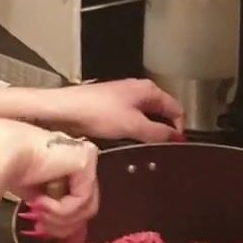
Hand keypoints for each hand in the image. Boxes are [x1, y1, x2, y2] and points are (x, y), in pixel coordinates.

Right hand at [6, 125, 98, 239]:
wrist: (1, 153)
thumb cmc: (9, 169)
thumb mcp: (38, 194)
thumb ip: (54, 206)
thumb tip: (60, 227)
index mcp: (71, 161)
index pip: (81, 200)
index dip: (62, 223)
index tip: (39, 228)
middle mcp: (82, 156)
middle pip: (86, 206)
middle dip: (62, 225)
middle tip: (39, 226)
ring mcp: (87, 156)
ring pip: (87, 207)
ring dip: (59, 219)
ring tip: (39, 214)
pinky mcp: (86, 160)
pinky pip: (82, 199)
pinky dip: (60, 209)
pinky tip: (40, 200)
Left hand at [49, 79, 184, 142]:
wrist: (63, 110)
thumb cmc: (98, 113)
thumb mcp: (134, 126)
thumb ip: (159, 133)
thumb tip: (178, 139)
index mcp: (149, 90)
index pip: (176, 110)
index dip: (179, 129)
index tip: (175, 149)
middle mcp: (138, 90)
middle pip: (161, 113)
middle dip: (163, 132)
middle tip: (159, 152)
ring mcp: (123, 97)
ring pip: (144, 118)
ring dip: (145, 133)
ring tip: (142, 150)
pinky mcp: (109, 106)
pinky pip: (129, 120)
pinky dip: (131, 131)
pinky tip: (125, 143)